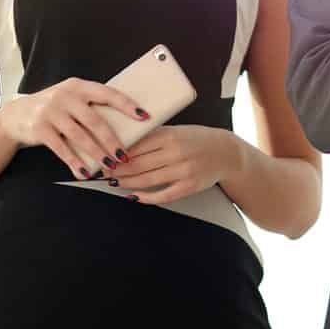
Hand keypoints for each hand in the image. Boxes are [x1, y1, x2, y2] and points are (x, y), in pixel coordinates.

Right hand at [0, 77, 149, 179]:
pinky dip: (74, 161)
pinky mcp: (39, 129)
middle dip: (112, 140)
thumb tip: (126, 122)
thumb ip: (91, 105)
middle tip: (125, 155)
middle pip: (95, 120)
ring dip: (96, 153)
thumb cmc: (54, 108)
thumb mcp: (71, 98)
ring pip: (79, 136)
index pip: (108, 94)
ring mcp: (51, 112)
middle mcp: (65, 96)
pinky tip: (84, 172)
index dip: (127, 105)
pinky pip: (61, 148)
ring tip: (109, 166)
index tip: (144, 116)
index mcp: (79, 86)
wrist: (15, 115)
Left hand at [108, 125, 241, 204]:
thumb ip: (154, 136)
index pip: (136, 146)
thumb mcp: (177, 130)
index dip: (117, 153)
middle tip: (103, 172)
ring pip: (146, 180)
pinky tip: (133, 196)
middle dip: (116, 170)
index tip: (104, 156)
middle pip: (137, 164)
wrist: (226, 153)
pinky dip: (145, 198)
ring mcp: (183, 171)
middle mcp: (176, 152)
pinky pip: (162, 195)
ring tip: (113, 183)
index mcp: (171, 135)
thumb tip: (123, 143)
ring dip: (126, 183)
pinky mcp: (189, 186)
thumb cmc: (198, 139)